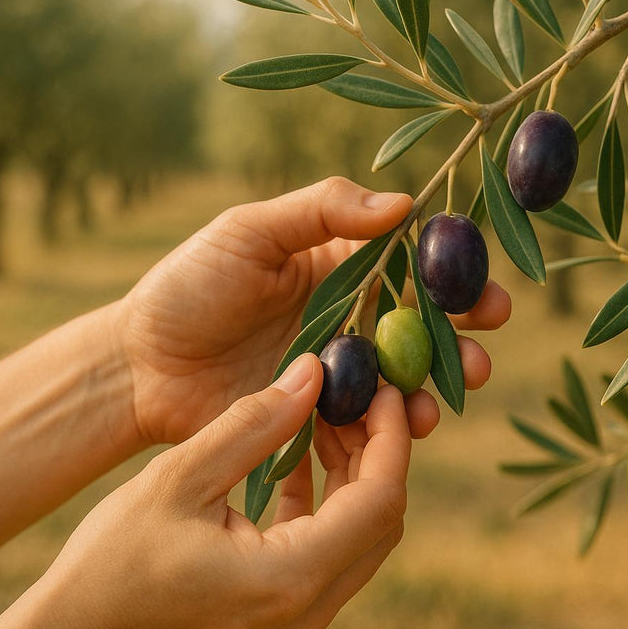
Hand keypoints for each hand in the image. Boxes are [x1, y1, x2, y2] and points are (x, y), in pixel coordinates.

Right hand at [0, 354, 414, 628]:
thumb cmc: (111, 563)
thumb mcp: (179, 479)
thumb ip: (254, 424)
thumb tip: (313, 373)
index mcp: (289, 578)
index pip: (379, 500)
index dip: (390, 436)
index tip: (383, 387)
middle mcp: (307, 611)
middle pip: (378, 521)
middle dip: (376, 451)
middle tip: (355, 395)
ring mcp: (296, 623)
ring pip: (357, 538)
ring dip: (350, 475)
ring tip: (323, 416)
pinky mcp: (279, 620)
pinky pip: (325, 556)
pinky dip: (323, 506)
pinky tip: (296, 461)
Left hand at [119, 177, 510, 444]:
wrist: (140, 364)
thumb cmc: (190, 284)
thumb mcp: (250, 231)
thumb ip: (322, 211)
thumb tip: (405, 202)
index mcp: (340, 267)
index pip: (412, 267)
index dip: (455, 278)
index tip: (488, 291)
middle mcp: (349, 320)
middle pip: (422, 329)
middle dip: (463, 340)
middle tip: (483, 351)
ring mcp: (336, 374)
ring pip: (404, 380)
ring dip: (437, 385)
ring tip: (452, 391)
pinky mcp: (318, 420)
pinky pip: (367, 425)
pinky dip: (394, 426)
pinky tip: (409, 425)